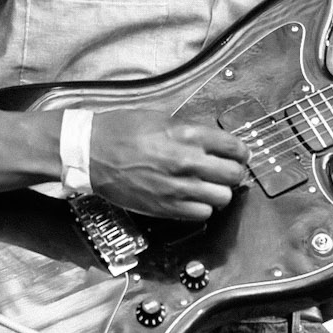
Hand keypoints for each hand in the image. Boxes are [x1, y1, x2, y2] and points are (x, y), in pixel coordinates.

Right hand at [89, 109, 250, 222]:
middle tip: (226, 171)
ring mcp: (178, 187)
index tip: (238, 155)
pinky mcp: (166, 207)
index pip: (235, 147)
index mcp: (188, 134)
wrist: (91, 153)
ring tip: (209, 187)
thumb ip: (192, 130)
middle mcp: (187, 161)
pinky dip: (202, 208)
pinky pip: (202, 214)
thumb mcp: (161, 118)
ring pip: (222, 198)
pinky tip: (193, 199)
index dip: (241, 152)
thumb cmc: (120, 131)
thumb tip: (216, 141)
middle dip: (233, 172)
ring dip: (219, 192)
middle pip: (234, 175)